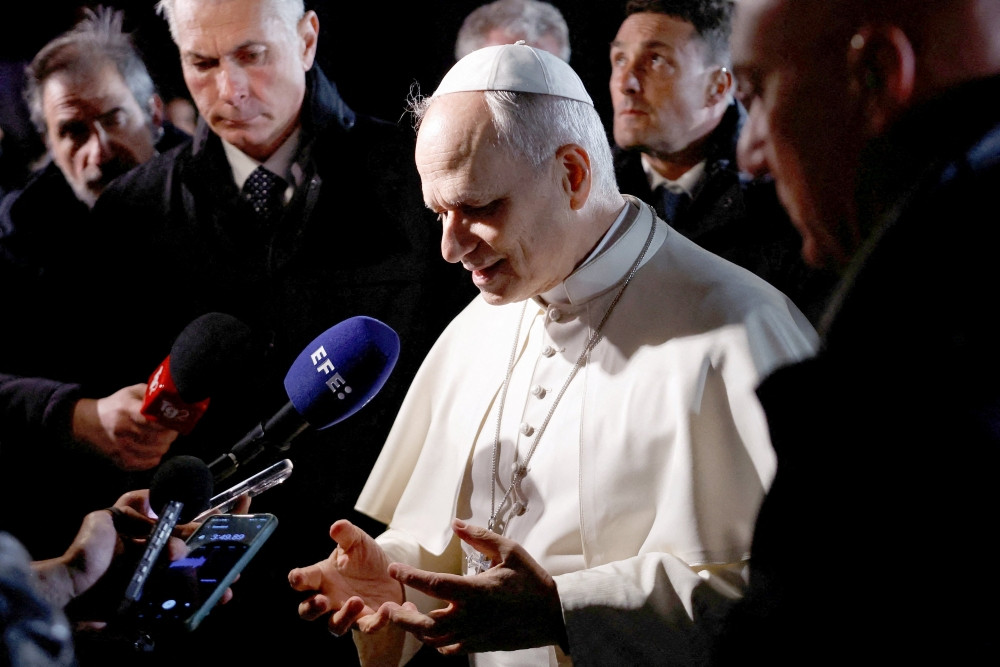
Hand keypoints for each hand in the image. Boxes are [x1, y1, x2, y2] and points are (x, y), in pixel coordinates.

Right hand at [71, 383, 178, 470]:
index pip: (154, 420)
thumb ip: (151, 394)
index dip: (169, 422)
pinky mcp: (120, 460)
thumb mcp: (131, 392)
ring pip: (156, 452)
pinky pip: (147, 464)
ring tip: (164, 439)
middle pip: (159, 438)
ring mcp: (121, 447)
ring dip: (165, 445)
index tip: (175, 420)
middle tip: (173, 430)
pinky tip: (154, 450)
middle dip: (171, 434)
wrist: (89, 422)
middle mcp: (123, 430)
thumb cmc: (116, 405)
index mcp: (127, 410)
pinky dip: (155, 457)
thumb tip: (172, 399)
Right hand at [287, 519, 403, 635]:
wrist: (389, 572)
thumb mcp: (357, 541)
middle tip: (322, 600)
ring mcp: (345, 612)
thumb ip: (346, 534)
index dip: (297, 579)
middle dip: (312, 608)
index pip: (302, 579)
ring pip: (335, 625)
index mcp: (322, 576)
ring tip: (357, 600)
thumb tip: (337, 526)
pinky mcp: (366, 620)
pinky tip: (386, 609)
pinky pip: (367, 627)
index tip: (297, 577)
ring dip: (343, 616)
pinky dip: (376, 621)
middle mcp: (329, 597)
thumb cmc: (364, 556)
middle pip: (308, 611)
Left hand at [377, 518, 566, 654]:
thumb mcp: (510, 551)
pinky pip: (450, 649)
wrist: (554, 615)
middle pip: (426, 624)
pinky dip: (436, 643)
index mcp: (477, 591)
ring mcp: (475, 634)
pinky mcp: (479, 645)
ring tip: (407, 614)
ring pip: (434, 640)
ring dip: (416, 630)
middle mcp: (472, 616)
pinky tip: (432, 630)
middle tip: (388, 607)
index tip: (394, 569)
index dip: (410, 576)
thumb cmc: (532, 581)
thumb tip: (456, 524)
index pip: (434, 584)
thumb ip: (480, 537)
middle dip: (401, 617)